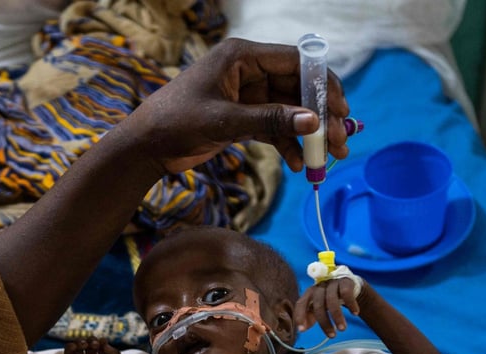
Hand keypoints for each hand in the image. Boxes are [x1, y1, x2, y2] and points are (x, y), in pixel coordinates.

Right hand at [64, 336, 120, 353]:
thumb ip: (113, 350)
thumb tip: (104, 344)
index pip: (99, 345)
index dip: (101, 341)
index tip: (103, 342)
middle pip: (89, 343)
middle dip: (92, 340)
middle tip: (95, 345)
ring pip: (78, 345)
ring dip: (81, 341)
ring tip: (85, 345)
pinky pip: (68, 351)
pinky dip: (71, 345)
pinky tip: (76, 347)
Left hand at [117, 38, 350, 174]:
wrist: (144, 147)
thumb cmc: (174, 123)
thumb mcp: (224, 121)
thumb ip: (269, 120)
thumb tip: (313, 121)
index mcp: (241, 56)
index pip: (296, 61)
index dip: (322, 84)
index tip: (341, 109)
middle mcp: (246, 71)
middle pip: (297, 88)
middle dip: (319, 116)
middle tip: (340, 142)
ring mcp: (245, 95)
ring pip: (288, 111)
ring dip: (307, 135)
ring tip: (326, 160)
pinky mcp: (241, 118)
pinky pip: (273, 128)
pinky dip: (286, 145)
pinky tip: (296, 165)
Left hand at [294, 275, 364, 337]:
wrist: (349, 286)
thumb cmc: (329, 299)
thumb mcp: (319, 307)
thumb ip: (310, 317)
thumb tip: (302, 330)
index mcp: (309, 293)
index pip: (301, 303)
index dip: (300, 316)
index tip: (302, 330)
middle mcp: (319, 287)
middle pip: (318, 305)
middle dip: (324, 322)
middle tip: (332, 336)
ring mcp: (332, 283)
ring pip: (332, 300)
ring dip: (337, 316)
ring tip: (342, 329)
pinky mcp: (345, 282)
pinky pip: (346, 293)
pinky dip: (351, 304)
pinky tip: (354, 313)